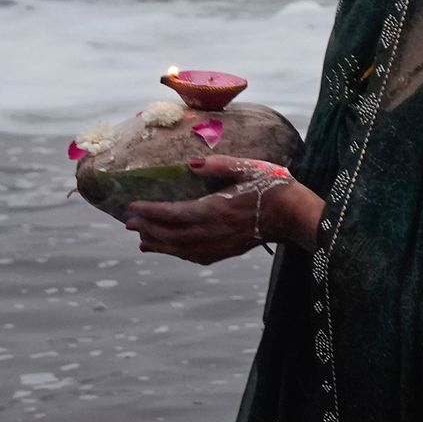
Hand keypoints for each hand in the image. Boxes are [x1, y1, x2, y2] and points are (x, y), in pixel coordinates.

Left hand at [125, 159, 308, 264]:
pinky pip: (195, 256)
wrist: (294, 215)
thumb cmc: (272, 186)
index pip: (173, 213)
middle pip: (171, 235)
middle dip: (148, 229)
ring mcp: (220, 245)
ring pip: (181, 249)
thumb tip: (191, 164)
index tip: (132, 207)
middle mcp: (213, 232)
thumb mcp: (247, 167)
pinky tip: (171, 250)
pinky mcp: (227, 252)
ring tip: (141, 240)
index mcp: (215, 209)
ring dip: (159, 245)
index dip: (150, 212)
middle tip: (128, 223)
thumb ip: (218, 165)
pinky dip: (178, 254)